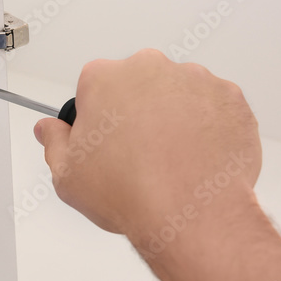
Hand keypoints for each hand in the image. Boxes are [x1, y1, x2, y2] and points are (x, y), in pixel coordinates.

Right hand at [34, 50, 261, 246]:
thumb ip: (54, 142)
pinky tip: (196, 159)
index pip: (94, 86)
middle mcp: (150, 68)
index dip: (96, 116)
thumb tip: (49, 129)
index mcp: (105, 78)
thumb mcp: (67, 175)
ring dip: (174, 118)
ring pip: (178, 93)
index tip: (103, 141)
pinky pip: (214, 108)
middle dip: (136, 112)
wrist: (190, 212)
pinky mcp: (230, 98)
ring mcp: (195, 80)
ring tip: (170, 161)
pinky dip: (208, 128)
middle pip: (138, 84)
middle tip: (137, 154)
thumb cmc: (130, 191)